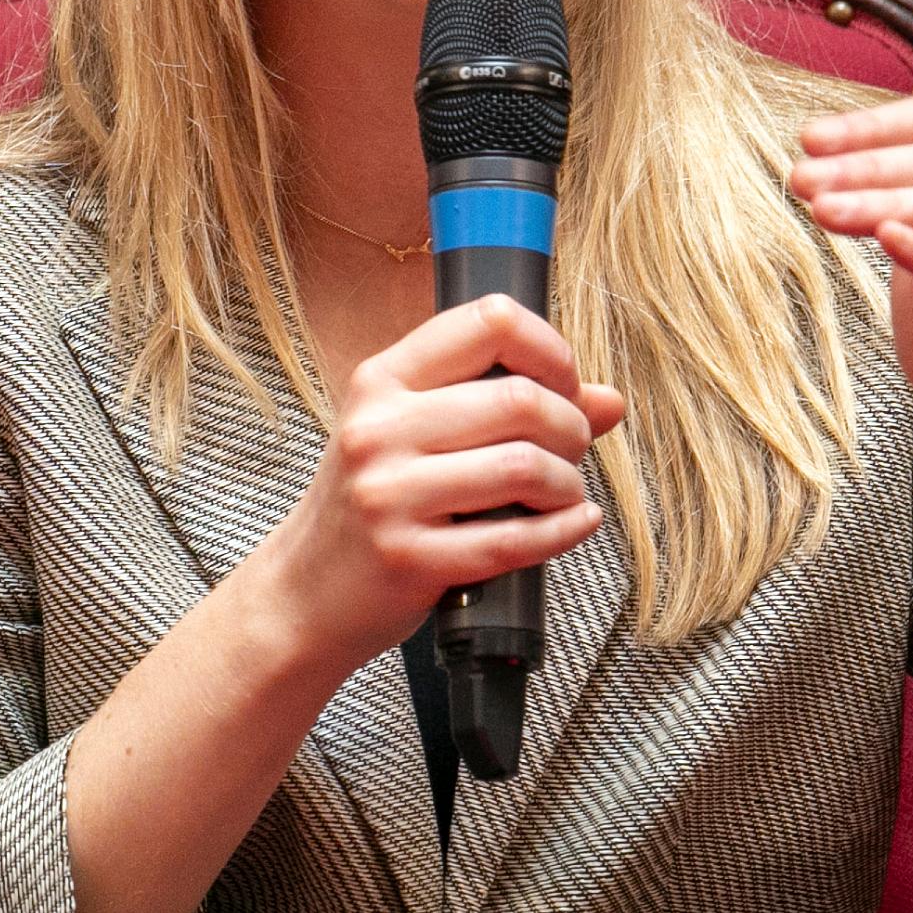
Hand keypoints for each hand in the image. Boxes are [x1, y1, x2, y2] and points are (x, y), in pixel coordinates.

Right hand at [250, 295, 626, 685]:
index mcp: (382, 380)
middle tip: (571, 449)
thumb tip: (608, 399)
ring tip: (563, 492)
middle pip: (520, 399)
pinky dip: (564, 530)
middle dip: (570, 426)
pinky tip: (574, 523)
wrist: (304, 592)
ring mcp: (388, 495)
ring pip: (525, 466)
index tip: (564, 383)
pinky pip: (515, 540)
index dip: (549, 349)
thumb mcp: (416, 436)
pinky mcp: (409, 558)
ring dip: (568, 483)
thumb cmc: (373, 504)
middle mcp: (379, 429)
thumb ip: (506, 405)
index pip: (488, 321)